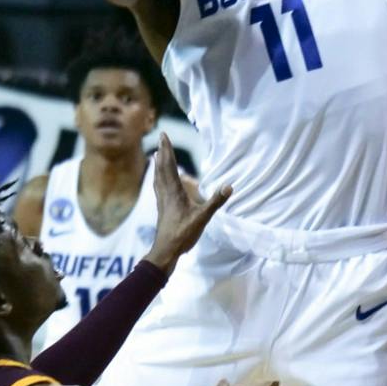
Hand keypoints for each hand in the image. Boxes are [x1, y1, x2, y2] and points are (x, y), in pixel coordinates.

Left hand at [144, 135, 229, 269]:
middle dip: (163, 152)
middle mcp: (165, 192)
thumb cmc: (183, 234)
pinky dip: (158, 177)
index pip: (169, 166)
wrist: (165, 250)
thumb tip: (229, 186)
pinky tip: (159, 180)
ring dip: (158, 164)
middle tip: (161, 137)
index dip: (168, 150)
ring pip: (158, 177)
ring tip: (157, 155)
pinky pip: (158, 186)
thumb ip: (215, 201)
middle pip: (162, 168)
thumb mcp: (202, 218)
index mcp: (174, 192)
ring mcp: (162, 200)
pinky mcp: (161, 207)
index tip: (164, 135)